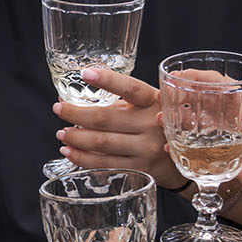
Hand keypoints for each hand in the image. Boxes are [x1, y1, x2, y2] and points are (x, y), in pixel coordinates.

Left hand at [51, 67, 183, 188]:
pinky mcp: (141, 168)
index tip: (85, 73)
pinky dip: (82, 158)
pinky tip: (70, 151)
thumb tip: (69, 97)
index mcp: (154, 100)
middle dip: (75, 114)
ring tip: (62, 134)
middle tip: (58, 110)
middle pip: (106, 118)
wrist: (182, 158)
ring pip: (102, 143)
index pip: (130, 88)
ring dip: (76, 138)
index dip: (107, 80)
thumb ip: (116, 100)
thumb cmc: (156, 123)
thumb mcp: (146, 106)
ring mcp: (147, 148)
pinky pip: (105, 164)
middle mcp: (153, 123)